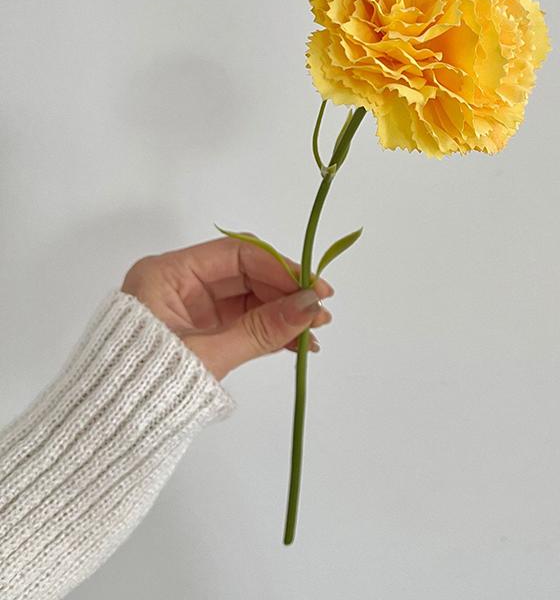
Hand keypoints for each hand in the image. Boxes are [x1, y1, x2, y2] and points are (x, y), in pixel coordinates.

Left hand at [120, 235, 333, 380]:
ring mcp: (190, 308)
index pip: (236, 254)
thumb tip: (311, 306)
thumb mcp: (210, 354)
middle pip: (245, 275)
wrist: (109, 434)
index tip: (314, 288)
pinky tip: (296, 343)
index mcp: (168, 274)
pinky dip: (268, 331)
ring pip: (248, 299)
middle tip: (320, 312)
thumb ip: (263, 328)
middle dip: (285, 294)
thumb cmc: (148, 385)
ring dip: (282, 313)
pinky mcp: (199, 332)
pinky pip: (241, 322)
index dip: (280, 267)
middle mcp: (179, 283)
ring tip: (315, 332)